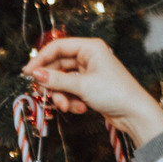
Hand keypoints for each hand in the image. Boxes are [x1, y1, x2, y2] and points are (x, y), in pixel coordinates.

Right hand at [26, 36, 162, 145]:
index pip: (57, 47)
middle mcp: (89, 57)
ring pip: (63, 81)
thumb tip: (35, 74)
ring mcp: (89, 72)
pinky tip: (80, 108)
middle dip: (53, 85)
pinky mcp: (90, 86)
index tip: (28, 73)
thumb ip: (57, 80)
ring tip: (68, 107)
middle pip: (58, 66)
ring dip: (62, 96)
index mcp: (90, 48)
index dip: (40, 60)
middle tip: (46, 96)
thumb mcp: (82, 86)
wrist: (135, 114)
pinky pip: (71, 90)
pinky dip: (71, 100)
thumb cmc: (116, 93)